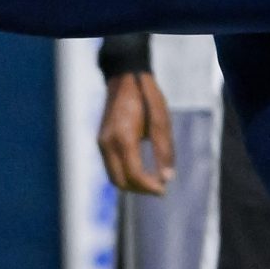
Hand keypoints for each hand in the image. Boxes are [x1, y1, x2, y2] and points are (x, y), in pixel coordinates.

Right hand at [97, 71, 172, 196]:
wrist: (125, 78)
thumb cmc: (147, 98)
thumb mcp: (162, 122)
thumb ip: (164, 151)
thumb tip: (168, 178)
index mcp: (124, 138)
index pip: (134, 175)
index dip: (149, 187)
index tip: (163, 190)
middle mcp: (108, 143)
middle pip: (120, 181)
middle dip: (140, 189)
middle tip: (159, 188)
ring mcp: (102, 142)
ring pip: (113, 176)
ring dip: (131, 184)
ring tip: (151, 182)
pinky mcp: (101, 140)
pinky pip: (110, 166)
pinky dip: (124, 174)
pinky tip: (140, 170)